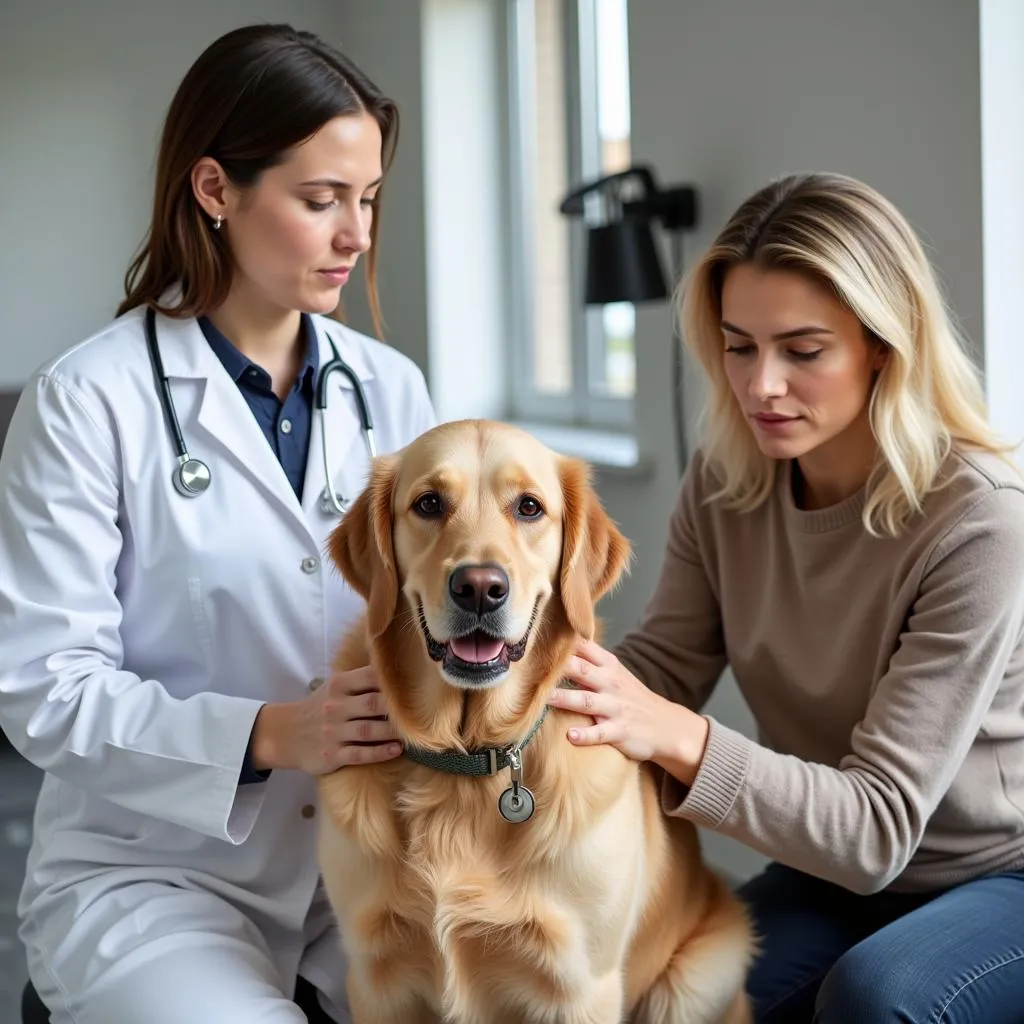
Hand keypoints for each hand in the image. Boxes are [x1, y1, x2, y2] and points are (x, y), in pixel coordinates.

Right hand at [251, 667, 402, 774]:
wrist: (286, 735)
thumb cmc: (320, 708)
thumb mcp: (334, 688)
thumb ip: (360, 681)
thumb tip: (397, 669)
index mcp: (339, 685)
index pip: (369, 676)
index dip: (392, 680)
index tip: (416, 683)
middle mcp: (336, 707)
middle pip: (373, 703)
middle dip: (397, 707)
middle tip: (420, 711)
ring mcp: (334, 732)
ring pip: (369, 730)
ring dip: (393, 731)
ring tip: (414, 733)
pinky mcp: (333, 755)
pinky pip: (360, 753)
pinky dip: (380, 752)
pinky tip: (397, 749)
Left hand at [546, 638, 709, 784]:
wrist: (666, 725)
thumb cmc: (631, 696)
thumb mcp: (614, 672)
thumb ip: (588, 660)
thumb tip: (557, 644)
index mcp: (608, 665)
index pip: (583, 647)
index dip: (561, 643)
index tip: (534, 641)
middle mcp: (610, 683)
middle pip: (581, 670)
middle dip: (559, 667)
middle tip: (531, 667)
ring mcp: (615, 707)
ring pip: (586, 701)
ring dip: (565, 699)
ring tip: (544, 699)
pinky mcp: (620, 731)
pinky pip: (600, 733)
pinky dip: (586, 735)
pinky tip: (571, 736)